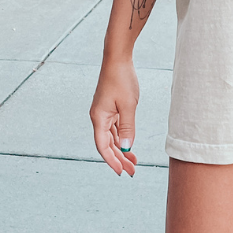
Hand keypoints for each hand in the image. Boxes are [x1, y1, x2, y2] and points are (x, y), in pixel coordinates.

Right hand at [90, 56, 139, 176]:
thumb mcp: (128, 106)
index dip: (112, 161)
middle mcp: (98, 118)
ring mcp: (104, 113)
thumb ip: (128, 128)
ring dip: (121, 151)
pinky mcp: (110, 109)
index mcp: (99, 118)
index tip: (122, 172)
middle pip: (107, 144)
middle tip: (132, 171)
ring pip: (111, 138)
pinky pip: (114, 129)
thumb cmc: (122, 79)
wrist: (117, 60)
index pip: (103, 146)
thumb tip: (125, 148)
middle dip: (119, 159)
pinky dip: (121, 139)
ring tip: (133, 162)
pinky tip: (129, 146)